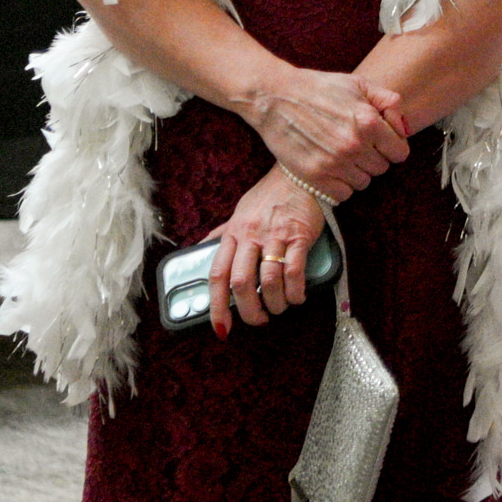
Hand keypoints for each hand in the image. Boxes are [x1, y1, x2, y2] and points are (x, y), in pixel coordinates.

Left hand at [203, 167, 328, 339]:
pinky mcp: (299, 236)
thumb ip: (223, 233)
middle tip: (258, 320)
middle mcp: (250, 236)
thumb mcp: (239, 212)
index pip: (217, 275)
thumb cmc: (268, 196)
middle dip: (249, 311)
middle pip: (241, 283)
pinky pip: (294, 271)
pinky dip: (295, 291)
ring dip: (274, 303)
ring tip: (279, 308)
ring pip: (268, 281)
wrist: (298, 174)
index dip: (216, 306)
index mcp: (233, 233)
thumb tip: (202, 248)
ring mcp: (275, 236)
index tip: (221, 327)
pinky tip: (296, 297)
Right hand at [238, 67, 409, 200]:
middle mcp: (354, 146)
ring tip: (341, 155)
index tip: (379, 142)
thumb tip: (403, 128)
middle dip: (373, 157)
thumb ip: (389, 101)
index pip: (400, 153)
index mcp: (369, 122)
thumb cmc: (318, 88)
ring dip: (356, 172)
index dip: (391, 146)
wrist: (275, 97)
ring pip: (363, 183)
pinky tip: (330, 168)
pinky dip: (339, 185)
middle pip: (381, 169)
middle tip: (356, 144)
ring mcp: (334, 164)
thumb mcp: (358, 84)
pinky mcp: (315, 177)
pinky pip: (342, 195)